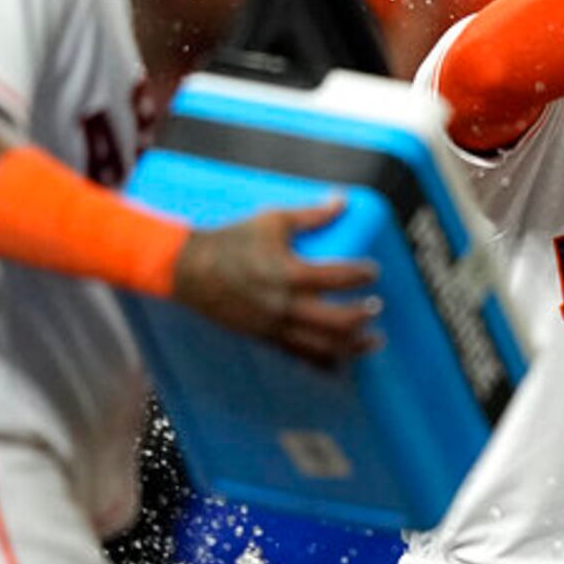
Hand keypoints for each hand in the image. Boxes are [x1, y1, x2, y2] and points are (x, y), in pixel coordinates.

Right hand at [173, 199, 380, 365]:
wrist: (186, 269)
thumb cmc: (230, 240)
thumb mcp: (272, 220)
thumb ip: (311, 215)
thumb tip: (343, 200)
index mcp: (289, 272)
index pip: (338, 276)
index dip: (361, 274)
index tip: (373, 271)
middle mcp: (284, 304)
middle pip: (337, 320)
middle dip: (362, 315)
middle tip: (376, 306)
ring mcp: (274, 325)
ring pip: (322, 346)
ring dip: (352, 346)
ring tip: (374, 340)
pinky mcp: (263, 337)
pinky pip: (299, 356)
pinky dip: (323, 362)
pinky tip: (341, 363)